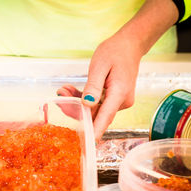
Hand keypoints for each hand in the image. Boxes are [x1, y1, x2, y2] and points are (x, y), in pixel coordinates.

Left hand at [58, 0, 178, 140]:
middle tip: (60, 95)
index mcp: (119, 94)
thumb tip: (86, 105)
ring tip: (64, 90)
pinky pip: (97, 104)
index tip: (85, 145)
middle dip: (75, 109)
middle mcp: (121, 101)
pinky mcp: (114, 99)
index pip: (104, 117)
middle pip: (96, 114)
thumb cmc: (115, 51)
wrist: (130, 45)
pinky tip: (72, 90)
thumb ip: (93, 86)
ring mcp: (118, 102)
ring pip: (94, 109)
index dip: (93, 131)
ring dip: (77, 102)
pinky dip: (84, 99)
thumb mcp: (100, 65)